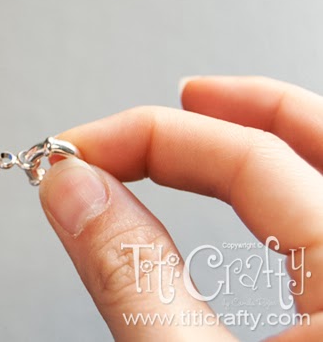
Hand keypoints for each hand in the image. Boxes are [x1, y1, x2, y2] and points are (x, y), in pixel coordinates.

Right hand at [40, 76, 322, 339]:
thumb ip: (132, 275)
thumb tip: (75, 191)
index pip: (253, 159)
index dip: (154, 137)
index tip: (80, 150)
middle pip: (317, 142)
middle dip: (235, 109)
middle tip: (173, 98)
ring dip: (266, 136)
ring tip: (207, 119)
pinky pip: (319, 222)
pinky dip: (276, 191)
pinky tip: (244, 193)